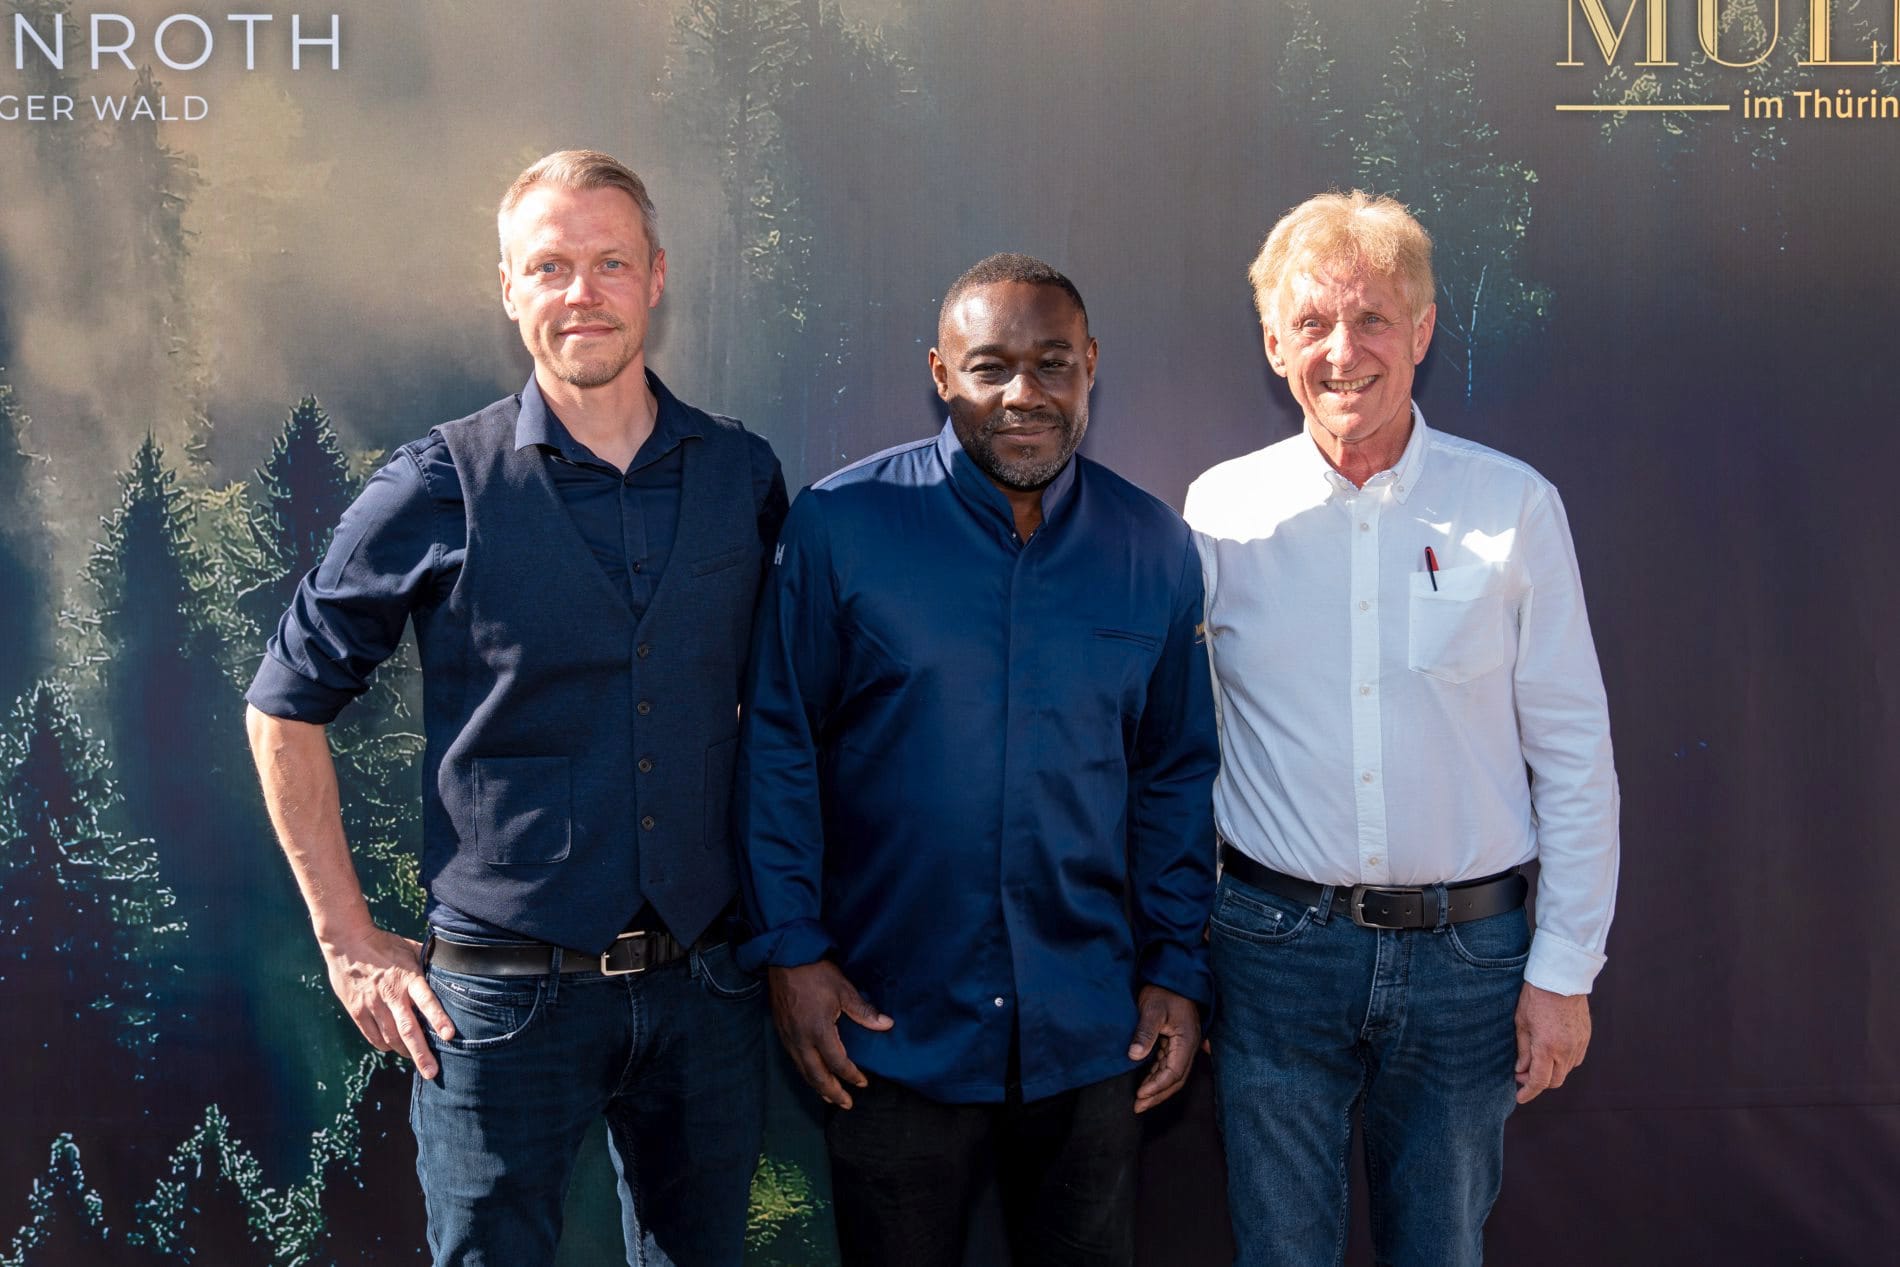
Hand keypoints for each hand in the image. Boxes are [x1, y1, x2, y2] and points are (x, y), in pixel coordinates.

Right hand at [321, 924, 454, 1079]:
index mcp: (408, 977)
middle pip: (407, 1029)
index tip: (449, 1035)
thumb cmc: (385, 945)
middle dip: (421, 1053)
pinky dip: (385, 1045)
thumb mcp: (410, 949)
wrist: (346, 943)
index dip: (438, 1018)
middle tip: (432, 1073)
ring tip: (418, 1061)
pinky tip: (393, 1048)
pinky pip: (372, 1035)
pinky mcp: (357, 1010)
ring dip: (405, 1051)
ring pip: (390, 1037)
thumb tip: (452, 969)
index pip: (426, 1000)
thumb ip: (428, 964)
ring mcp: (372, 1004)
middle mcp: (390, 994)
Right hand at [767, 961, 893, 1108]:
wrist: (785, 958)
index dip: (851, 1075)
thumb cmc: (816, 973)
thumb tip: (887, 1025)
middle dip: (832, 1092)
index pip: (837, 1063)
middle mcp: (801, 1039)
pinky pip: (793, 1059)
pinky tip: (812, 1073)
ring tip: (829, 1096)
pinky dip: (805, 1072)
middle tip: (846, 1104)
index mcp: (818, 1031)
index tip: (863, 1083)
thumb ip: (864, 1012)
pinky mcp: (781, 1030)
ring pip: (802, 1070)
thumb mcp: (844, 990)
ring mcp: (788, 1036)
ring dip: (817, 1086)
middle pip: (816, 1075)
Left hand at [1129, 985, 1200, 1113]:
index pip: (1174, 1072)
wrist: (1170, 977)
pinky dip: (1157, 1078)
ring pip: (1172, 1075)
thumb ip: (1144, 1033)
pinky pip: (1168, 1066)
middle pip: (1176, 1079)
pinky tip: (1145, 1084)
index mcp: (1186, 1040)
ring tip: (1139, 1101)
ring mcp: (1182, 1046)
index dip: (1157, 1086)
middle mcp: (1188, 1046)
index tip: (1140, 1095)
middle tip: (1137, 1107)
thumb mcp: (1152, 1009)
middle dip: (1157, 1095)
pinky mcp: (1175, 1043)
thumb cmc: (1163, 991)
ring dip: (1157, 1089)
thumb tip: (1134, 1056)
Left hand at [1514, 983, 1591, 1103]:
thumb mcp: (1521, 1022)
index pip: (1540, 1081)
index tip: (1519, 1098)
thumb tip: (1521, 1070)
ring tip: (1535, 1061)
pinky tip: (1551, 1052)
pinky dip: (1563, 1062)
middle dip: (1538, 1082)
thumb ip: (1523, 1050)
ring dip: (1551, 1072)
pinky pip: (1575, 1059)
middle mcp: (1566, 1050)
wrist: (1561, 977)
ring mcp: (1579, 1044)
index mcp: (1547, 1047)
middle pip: (1555, 1081)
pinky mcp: (1586, 1037)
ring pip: (1566, 1071)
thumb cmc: (1536, 996)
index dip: (1529, 1092)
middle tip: (1522, 1073)